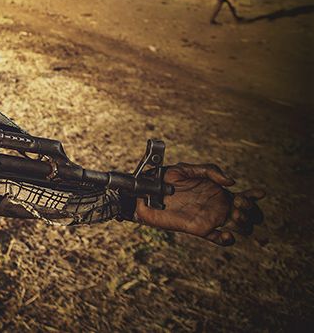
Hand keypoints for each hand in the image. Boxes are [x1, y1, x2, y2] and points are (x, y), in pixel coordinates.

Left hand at [134, 163, 263, 245]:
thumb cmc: (166, 178)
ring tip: (236, 215)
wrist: (147, 191)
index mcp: (218, 192)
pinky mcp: (199, 229)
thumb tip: (231, 182)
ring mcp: (210, 218)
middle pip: (246, 214)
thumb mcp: (188, 168)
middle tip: (241, 204)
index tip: (261, 193)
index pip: (243, 197)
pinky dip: (227, 239)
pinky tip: (228, 235)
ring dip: (243, 223)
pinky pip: (217, 238)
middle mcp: (218, 206)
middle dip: (251, 211)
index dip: (254, 197)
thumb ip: (211, 171)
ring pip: (237, 227)